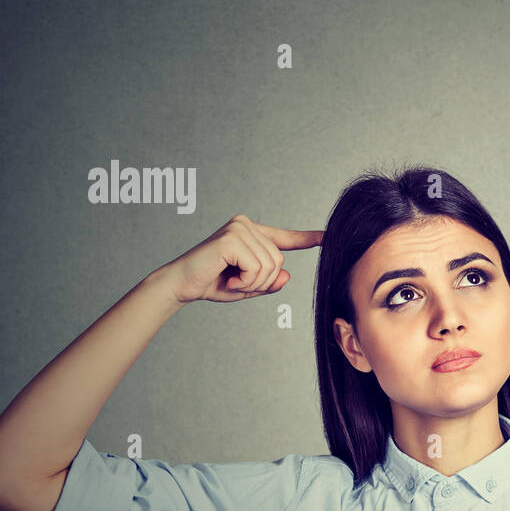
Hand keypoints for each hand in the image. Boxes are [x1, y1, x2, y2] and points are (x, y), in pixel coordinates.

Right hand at [160, 214, 323, 303]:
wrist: (182, 285)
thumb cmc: (213, 283)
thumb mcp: (249, 286)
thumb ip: (270, 281)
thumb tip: (287, 276)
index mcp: (252, 232)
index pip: (285, 237)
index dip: (307, 239)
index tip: (327, 238)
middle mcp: (246, 225)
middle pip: (279, 262)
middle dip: (262, 282)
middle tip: (236, 282)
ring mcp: (239, 228)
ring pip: (271, 267)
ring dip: (252, 283)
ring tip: (231, 281)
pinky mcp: (231, 238)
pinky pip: (257, 268)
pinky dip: (245, 282)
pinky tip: (228, 279)